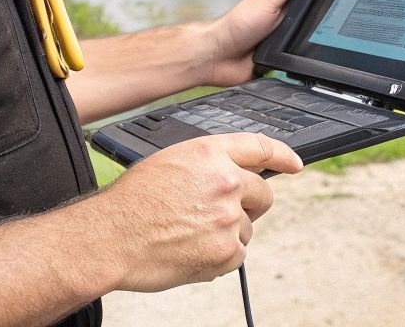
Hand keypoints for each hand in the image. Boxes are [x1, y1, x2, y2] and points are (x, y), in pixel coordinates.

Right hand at [88, 133, 302, 292]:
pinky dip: (219, 257)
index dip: (282, 156)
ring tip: (190, 234)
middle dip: (250, 205)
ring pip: (247, 228)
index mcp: (210, 154)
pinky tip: (191, 250)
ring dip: (227, 234)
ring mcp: (228, 218)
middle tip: (221, 215)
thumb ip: (208, 165)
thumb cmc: (131, 203)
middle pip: (263, 194)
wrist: (110, 239)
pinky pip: (237, 255)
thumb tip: (234, 176)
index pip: (261, 147)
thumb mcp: (169, 163)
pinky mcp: (226, 251)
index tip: (294, 164)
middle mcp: (226, 182)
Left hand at [202, 0, 316, 86]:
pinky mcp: (284, 60)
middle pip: (318, 17)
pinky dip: (305, 62)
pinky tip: (309, 63)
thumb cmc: (237, 24)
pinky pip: (302, 61)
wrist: (218, 58)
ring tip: (322, 44)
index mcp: (287, 0)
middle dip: (327, 21)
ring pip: (313, 40)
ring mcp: (287, 40)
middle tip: (341, 22)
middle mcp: (289, 19)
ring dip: (315, 44)